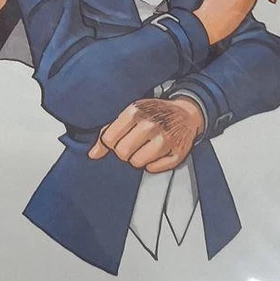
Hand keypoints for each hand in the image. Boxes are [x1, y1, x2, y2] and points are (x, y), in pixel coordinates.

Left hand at [88, 98, 205, 172]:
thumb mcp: (131, 114)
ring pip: (137, 163)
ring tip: (145, 147)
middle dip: (124, 152)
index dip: (111, 143)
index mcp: (136, 111)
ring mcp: (165, 139)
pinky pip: (153, 169)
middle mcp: (151, 124)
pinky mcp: (177, 153)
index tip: (118, 139)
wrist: (186, 113)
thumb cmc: (154, 113)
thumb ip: (109, 131)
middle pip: (122, 153)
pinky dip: (153, 164)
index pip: (109, 139)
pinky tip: (157, 152)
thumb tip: (93, 154)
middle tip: (132, 144)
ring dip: (138, 158)